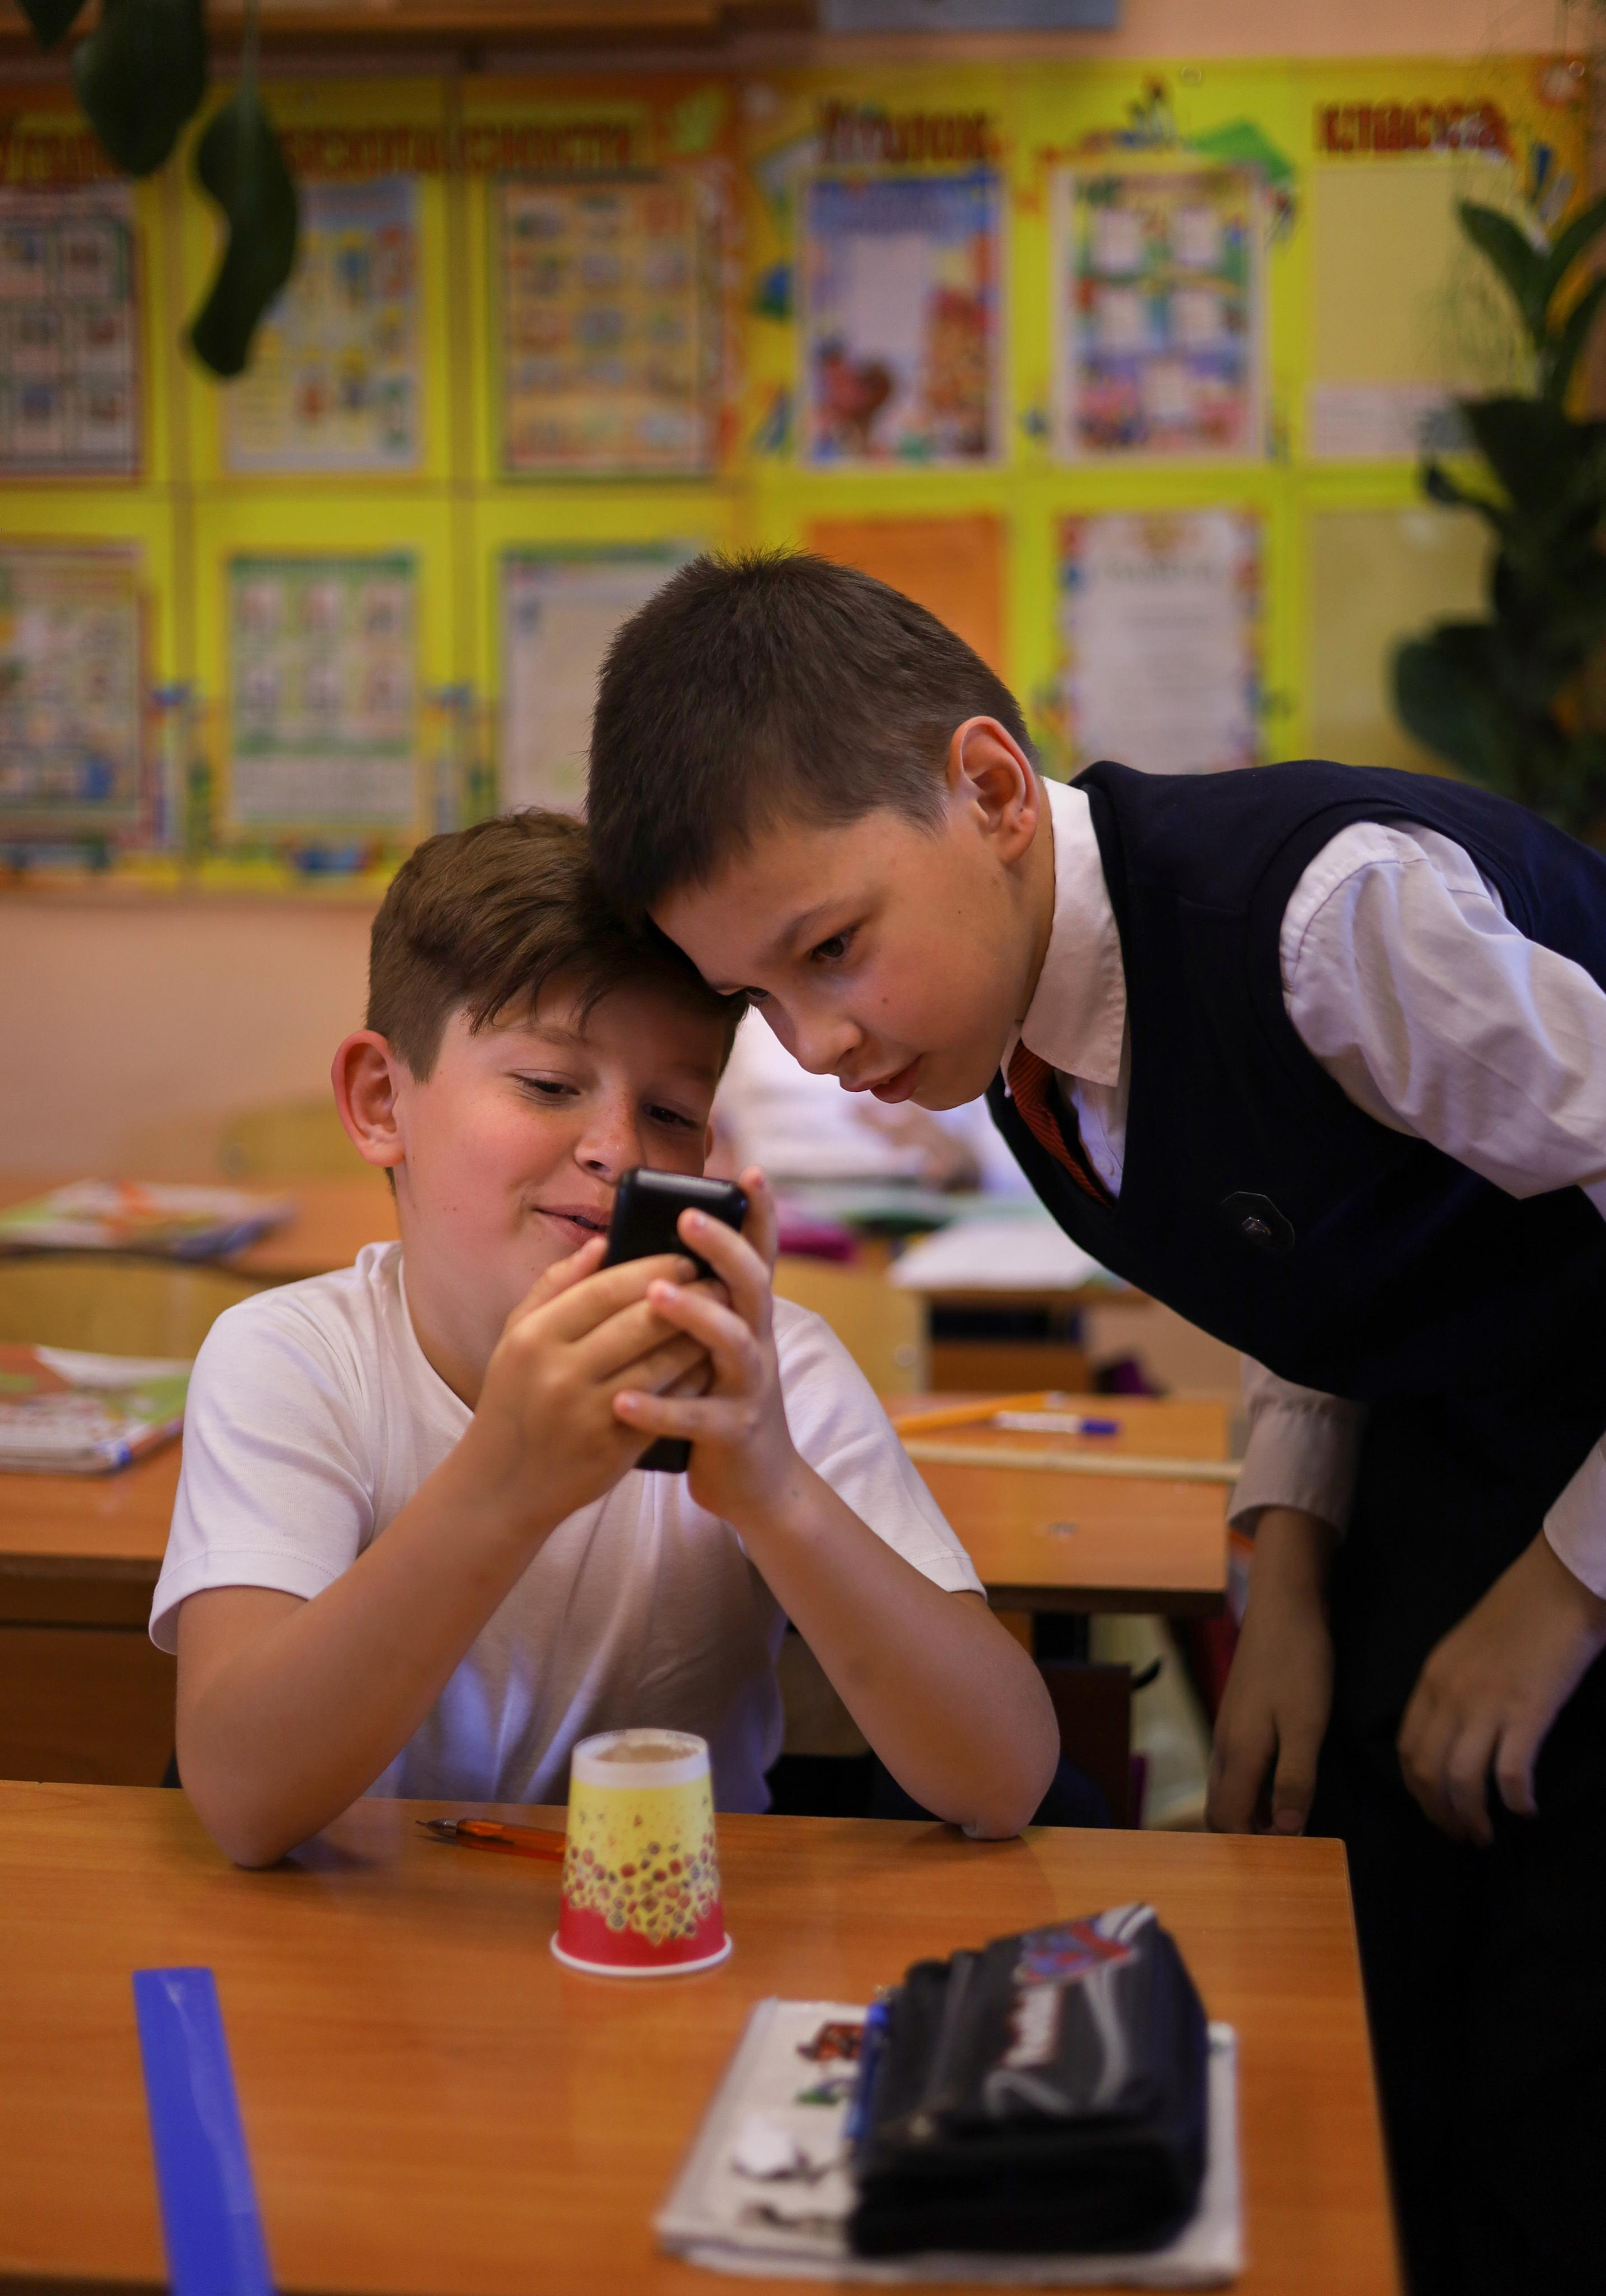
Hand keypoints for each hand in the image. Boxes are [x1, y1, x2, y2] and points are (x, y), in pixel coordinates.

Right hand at [463, 1235, 713, 1529]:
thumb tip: (601, 1243)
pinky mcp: (617, 1448)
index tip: (684, 1260)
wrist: (502, 1486)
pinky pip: (668, 1403)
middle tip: (716, 1282)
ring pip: (662, 1362)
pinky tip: (708, 1362)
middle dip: (688, 1297)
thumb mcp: (515, 1339)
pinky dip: (692, 1378)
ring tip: (722, 1317)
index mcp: (534, 1338)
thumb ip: (554, 1286)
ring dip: (699, 1336)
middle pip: (640, 1322)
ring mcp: (591, 1414)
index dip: (652, 1270)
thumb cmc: (513, 1401)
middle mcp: (560, 1373)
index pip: (606, 1289)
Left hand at [611, 1167, 798, 1525]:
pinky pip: (697, 1415)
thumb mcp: (711, 1348)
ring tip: (655, 1296)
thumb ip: (694, 1305)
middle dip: (722, 1247)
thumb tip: (641, 1254)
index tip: (751, 1171)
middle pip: (751, 1284)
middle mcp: (757, 1341)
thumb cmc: (718, 1401)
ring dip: (694, 1315)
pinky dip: (658, 1408)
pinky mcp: (734, 1431)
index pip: (758, 1255)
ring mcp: (750, 1386)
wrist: (756, 1483)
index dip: (760, 1214)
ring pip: (732, 1342)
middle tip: (688, 1217)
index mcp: (747, 1316)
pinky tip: (621, 1400)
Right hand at [1207, 1507, 1334, 1835]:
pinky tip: (1282, 1782)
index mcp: (1239, 1752)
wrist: (1283, 1607)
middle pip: (1220, 1808)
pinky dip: (1252, 1787)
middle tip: (1288, 1846)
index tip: (1289, 1854)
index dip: (1252, 1845)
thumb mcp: (1306, 1726)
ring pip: (1227, 1786)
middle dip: (1245, 1834)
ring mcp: (1227, 1727)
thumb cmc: (1298, 1664)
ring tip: (1289, 1821)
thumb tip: (1287, 1831)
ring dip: (1249, 1810)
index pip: (1228, 1818)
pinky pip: (1236, 1767)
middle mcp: (1224, 1744)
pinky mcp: (1238, 1714)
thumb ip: (1295, 1779)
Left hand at [1397, 1530, 1605, 1844]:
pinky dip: (1515, 1799)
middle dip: (1440, 1813)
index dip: (1417, 1789)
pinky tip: (1525, 1809)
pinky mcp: (1526, 1713)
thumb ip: (1451, 1689)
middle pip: (1428, 1772)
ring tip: (1486, 1836)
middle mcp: (1450, 1697)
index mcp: (1432, 1680)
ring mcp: (1486, 1706)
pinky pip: (1509, 1773)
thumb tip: (1452, 1735)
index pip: (1408, 1748)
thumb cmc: (1516, 1616)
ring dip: (1472, 1817)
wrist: (1556, 1588)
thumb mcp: (1464, 1651)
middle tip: (1460, 1835)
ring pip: (1463, 1781)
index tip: (1434, 1809)